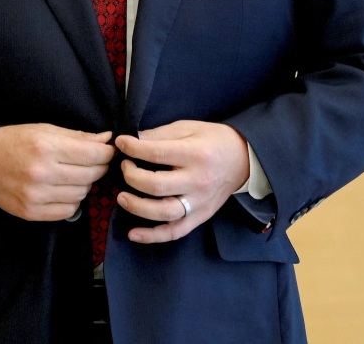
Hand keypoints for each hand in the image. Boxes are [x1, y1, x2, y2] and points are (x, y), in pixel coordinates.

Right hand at [0, 124, 114, 221]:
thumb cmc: (16, 141)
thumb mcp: (45, 130)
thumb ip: (78, 137)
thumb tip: (106, 140)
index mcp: (46, 147)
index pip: (91, 155)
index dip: (106, 153)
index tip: (109, 151)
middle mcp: (42, 173)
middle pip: (89, 176)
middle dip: (98, 167)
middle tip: (95, 162)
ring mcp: (36, 196)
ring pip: (81, 194)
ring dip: (85, 184)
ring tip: (76, 175)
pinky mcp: (31, 212)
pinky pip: (67, 211)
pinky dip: (72, 201)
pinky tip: (64, 189)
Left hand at [114, 120, 248, 243]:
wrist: (243, 159)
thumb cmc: (212, 139)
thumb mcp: (188, 127)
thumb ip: (160, 135)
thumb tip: (133, 140)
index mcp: (195, 154)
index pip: (158, 154)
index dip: (134, 149)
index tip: (120, 143)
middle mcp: (198, 181)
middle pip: (157, 186)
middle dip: (132, 176)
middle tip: (123, 166)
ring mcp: (199, 203)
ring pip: (164, 213)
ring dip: (137, 207)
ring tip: (121, 197)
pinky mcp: (200, 217)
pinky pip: (175, 232)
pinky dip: (153, 236)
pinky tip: (133, 234)